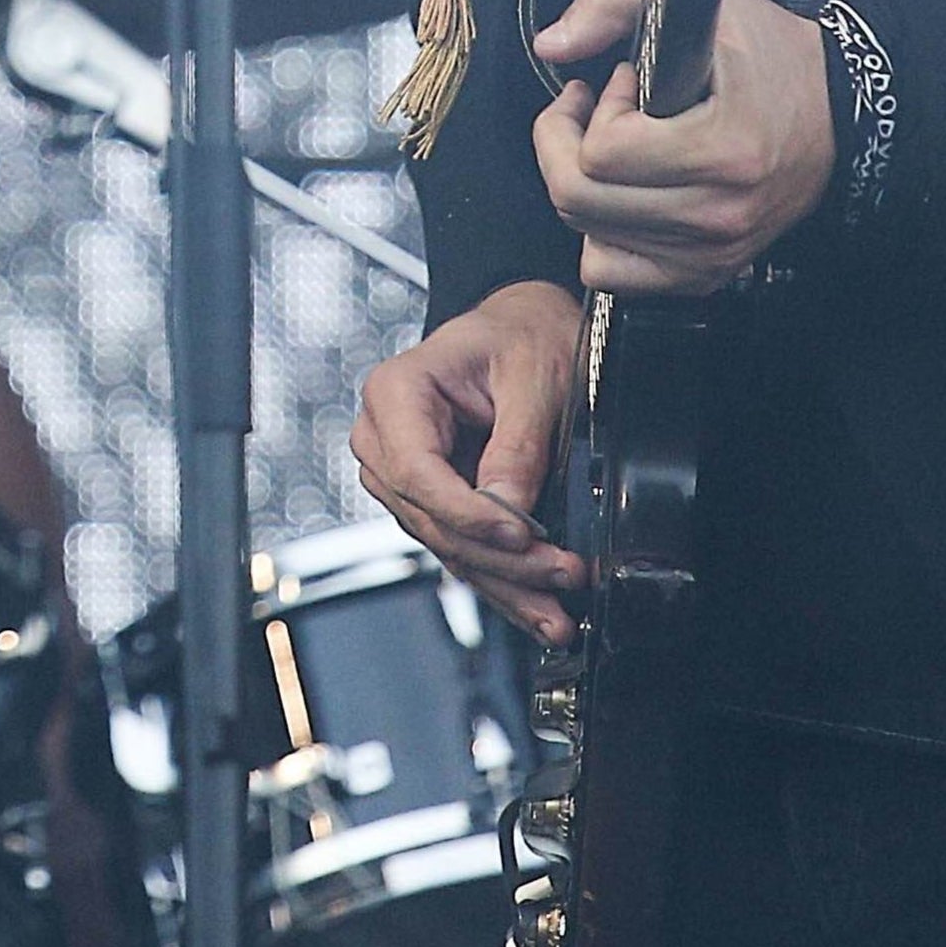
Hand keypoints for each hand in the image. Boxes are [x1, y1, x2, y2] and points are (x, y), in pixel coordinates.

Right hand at [351, 280, 588, 644]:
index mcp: (394, 394)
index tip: (521, 534)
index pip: (416, 472)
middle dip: (500, 559)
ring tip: (557, 616)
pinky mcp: (432, 501)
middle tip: (561, 575)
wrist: (520, 330)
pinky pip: (461, 549)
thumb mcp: (532, 375)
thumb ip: (518, 442)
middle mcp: (383, 438)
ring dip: (506, 584)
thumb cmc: (518, 335)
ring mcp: (402, 476)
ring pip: (446, 546)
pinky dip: (502, 582)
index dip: (467, 513)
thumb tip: (509, 508)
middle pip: (431, 520)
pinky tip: (537, 612)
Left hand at [528, 0, 834, 295]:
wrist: (842, 110)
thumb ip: (610, 3)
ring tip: (611, 146)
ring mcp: (714, 250)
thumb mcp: (703, 2)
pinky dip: (600, 235)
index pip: (603, 153)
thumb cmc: (776, 57)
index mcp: (723, 150)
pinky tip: (620, 195)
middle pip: (580, 200)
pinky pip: (614, 273)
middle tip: (589, 111)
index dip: (594, 111)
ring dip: (581, 184)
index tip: (620, 84)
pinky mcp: (708, 271)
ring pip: (587, 237)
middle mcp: (719, 212)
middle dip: (563, 144)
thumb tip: (552, 45)